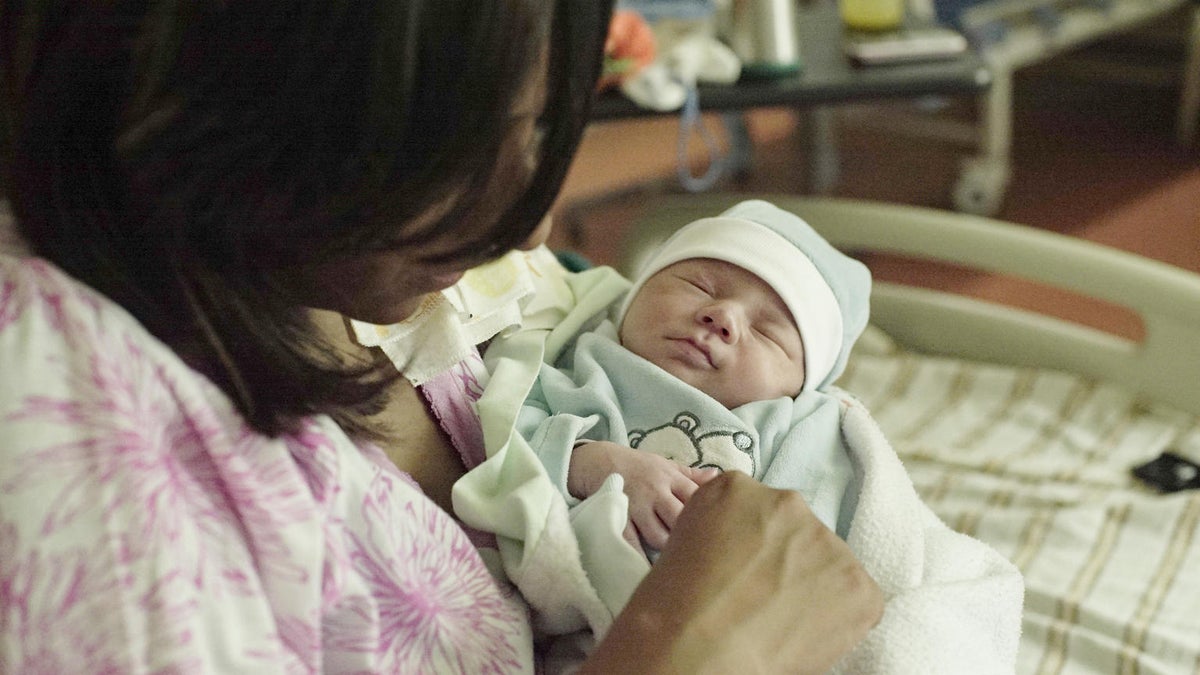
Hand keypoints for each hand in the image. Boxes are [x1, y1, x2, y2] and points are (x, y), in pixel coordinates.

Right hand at [568, 440, 719, 549]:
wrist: (600, 460)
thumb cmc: (639, 466)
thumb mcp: (666, 465)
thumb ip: (691, 475)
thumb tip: (718, 476)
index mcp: (671, 478)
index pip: (697, 497)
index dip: (708, 516)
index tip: (716, 532)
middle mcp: (656, 491)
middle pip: (680, 518)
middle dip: (690, 537)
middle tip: (699, 555)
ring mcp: (637, 505)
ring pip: (658, 535)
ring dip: (668, 550)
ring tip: (676, 564)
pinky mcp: (619, 516)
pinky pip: (631, 541)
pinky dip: (639, 557)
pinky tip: (649, 570)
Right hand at [583, 471, 883, 674]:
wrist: (693, 649)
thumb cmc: (672, 609)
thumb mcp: (683, 541)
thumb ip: (724, 530)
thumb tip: (748, 553)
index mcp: (734, 488)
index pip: (758, 513)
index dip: (753, 550)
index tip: (743, 575)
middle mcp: (785, 502)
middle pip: (796, 534)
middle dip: (787, 565)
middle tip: (761, 603)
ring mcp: (825, 541)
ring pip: (828, 566)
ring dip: (812, 591)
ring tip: (778, 624)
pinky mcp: (856, 583)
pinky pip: (857, 600)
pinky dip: (839, 622)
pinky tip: (801, 636)